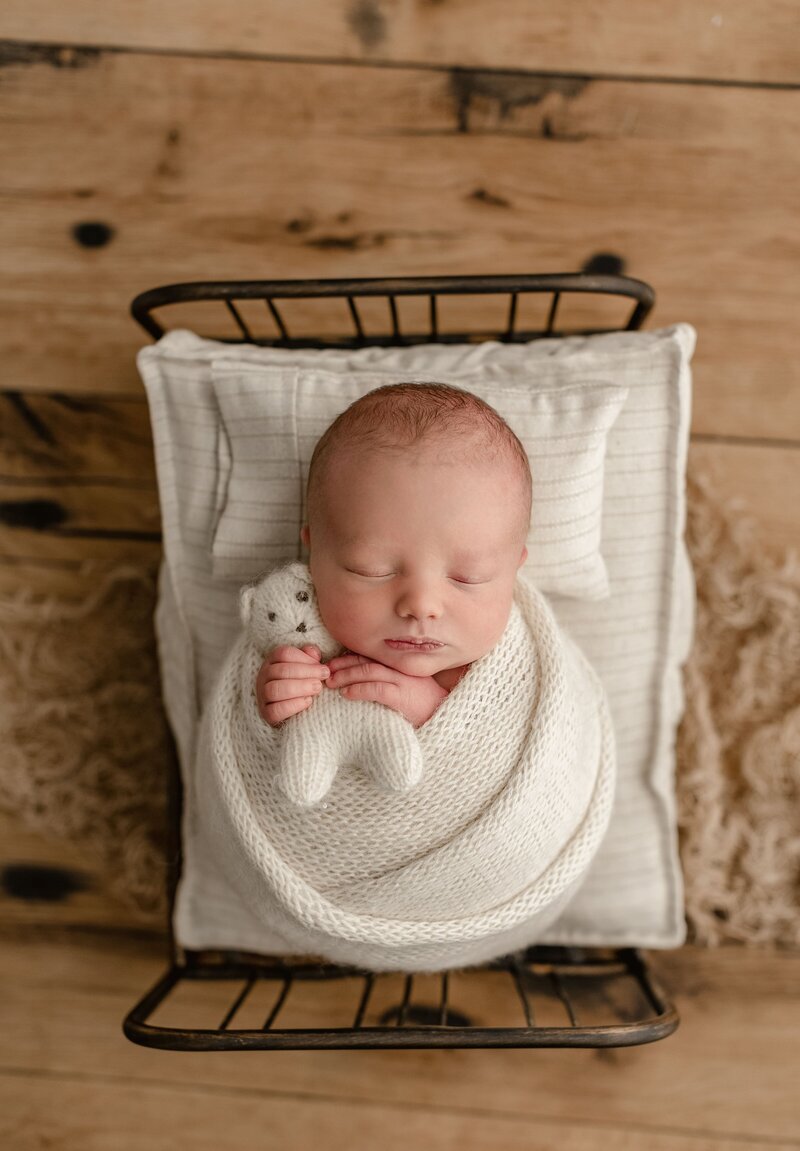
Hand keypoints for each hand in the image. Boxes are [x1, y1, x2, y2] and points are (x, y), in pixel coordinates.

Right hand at [256, 644, 329, 726]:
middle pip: (281, 670)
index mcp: (273, 661)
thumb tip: (314, 653)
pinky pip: (274, 710)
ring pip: (275, 689)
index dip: (305, 659)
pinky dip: (293, 705)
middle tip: (323, 677)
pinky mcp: (265, 714)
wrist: (293, 712)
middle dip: (306, 672)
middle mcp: (264, 676)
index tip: (323, 667)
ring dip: (299, 687)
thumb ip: (309, 658)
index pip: (284, 654)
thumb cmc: (301, 685)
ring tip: (317, 688)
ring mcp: (262, 695)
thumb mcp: (306, 668)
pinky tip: (308, 701)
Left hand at [325, 653, 448, 727]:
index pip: (371, 656)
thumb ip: (390, 679)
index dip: (350, 657)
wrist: (447, 718)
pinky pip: (376, 690)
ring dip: (346, 676)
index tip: (333, 662)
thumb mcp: (408, 686)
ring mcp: (402, 681)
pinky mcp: (402, 697)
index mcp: (401, 664)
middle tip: (326, 670)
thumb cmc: (425, 704)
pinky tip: (346, 694)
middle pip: (367, 661)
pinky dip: (359, 690)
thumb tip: (364, 679)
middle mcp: (401, 668)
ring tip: (331, 682)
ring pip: (369, 672)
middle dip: (343, 664)